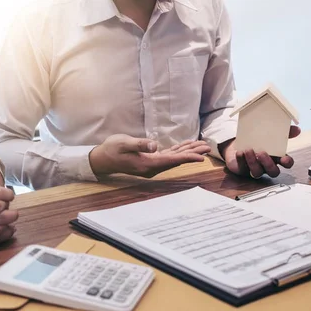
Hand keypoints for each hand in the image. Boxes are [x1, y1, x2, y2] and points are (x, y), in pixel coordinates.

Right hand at [89, 135, 210, 177]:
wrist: (102, 158)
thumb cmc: (111, 149)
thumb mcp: (124, 143)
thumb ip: (140, 144)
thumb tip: (155, 146)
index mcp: (147, 164)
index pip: (172, 161)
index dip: (188, 158)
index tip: (201, 156)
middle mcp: (152, 167)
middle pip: (177, 160)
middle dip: (193, 153)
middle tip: (208, 147)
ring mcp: (151, 165)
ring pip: (174, 158)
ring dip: (188, 151)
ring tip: (202, 145)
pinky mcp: (150, 160)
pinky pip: (168, 156)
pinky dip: (178, 150)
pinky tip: (187, 146)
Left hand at [221, 126, 300, 178]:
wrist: (240, 142)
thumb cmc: (258, 141)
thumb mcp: (271, 135)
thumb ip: (284, 133)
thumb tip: (297, 129)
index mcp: (276, 157)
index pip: (286, 164)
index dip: (287, 163)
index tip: (285, 159)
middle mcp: (266, 166)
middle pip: (272, 172)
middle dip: (268, 164)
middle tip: (261, 153)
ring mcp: (254, 169)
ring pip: (257, 173)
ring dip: (253, 162)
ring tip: (249, 150)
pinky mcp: (242, 169)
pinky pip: (242, 169)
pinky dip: (241, 160)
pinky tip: (240, 152)